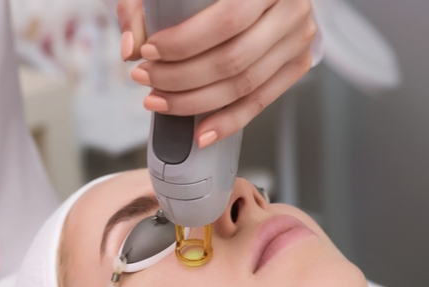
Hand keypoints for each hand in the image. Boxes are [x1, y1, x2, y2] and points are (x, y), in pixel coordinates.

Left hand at [115, 0, 315, 147]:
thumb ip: (143, 7)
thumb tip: (130, 48)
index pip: (225, 22)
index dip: (183, 44)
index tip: (148, 52)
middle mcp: (291, 9)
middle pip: (233, 60)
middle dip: (180, 77)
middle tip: (145, 79)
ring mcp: (299, 39)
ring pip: (245, 85)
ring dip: (196, 102)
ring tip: (160, 101)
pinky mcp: (298, 63)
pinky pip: (261, 101)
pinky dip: (229, 121)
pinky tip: (201, 132)